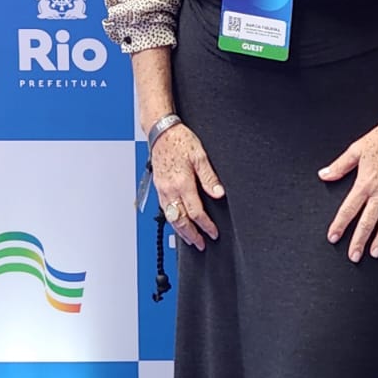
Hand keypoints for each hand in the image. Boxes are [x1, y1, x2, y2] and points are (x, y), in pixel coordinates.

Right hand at [151, 124, 224, 250]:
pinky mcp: (158, 188)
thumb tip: (218, 193)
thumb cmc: (179, 141)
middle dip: (191, 235)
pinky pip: (165, 209)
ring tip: (190, 239)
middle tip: (201, 244)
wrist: (160, 132)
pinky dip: (172, 220)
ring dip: (180, 231)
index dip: (205, 225)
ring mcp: (162, 190)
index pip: (196, 212)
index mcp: (182, 183)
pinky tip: (177, 223)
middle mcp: (170, 190)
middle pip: (181, 220)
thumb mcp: (200, 156)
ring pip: (171, 217)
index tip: (213, 233)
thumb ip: (209, 177)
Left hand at [319, 99, 377, 261]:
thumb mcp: (356, 149)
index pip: (348, 209)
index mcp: (365, 182)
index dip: (339, 225)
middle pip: (367, 221)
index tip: (333, 237)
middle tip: (354, 255)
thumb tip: (324, 175)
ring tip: (375, 252)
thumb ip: (339, 166)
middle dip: (359, 240)